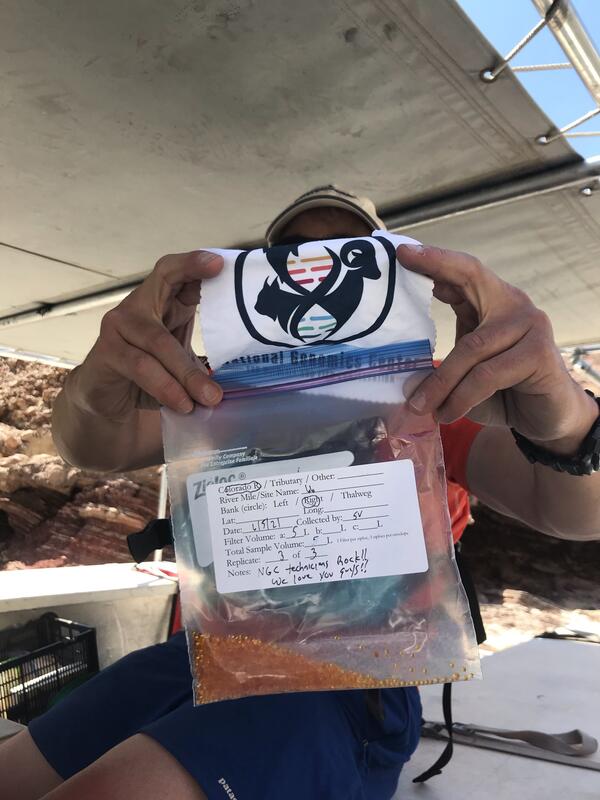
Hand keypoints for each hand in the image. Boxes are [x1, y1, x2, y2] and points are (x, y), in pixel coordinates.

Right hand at [69, 250, 223, 420]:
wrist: (107, 398)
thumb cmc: (149, 372)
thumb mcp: (180, 358)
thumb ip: (204, 353)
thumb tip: (247, 368)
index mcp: (159, 299)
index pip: (174, 271)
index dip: (194, 263)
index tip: (220, 263)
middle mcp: (136, 305)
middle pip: (166, 291)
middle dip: (199, 301)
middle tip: (227, 330)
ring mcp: (117, 326)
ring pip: (158, 342)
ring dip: (187, 374)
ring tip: (210, 397)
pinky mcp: (106, 352)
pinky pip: (141, 366)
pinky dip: (166, 388)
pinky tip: (183, 404)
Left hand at [397, 244, 597, 454]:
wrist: (548, 418)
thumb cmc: (503, 391)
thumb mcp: (467, 372)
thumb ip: (443, 361)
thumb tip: (402, 373)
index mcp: (492, 303)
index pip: (463, 273)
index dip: (434, 260)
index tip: (403, 250)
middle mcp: (513, 305)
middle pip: (472, 277)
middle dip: (435, 266)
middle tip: (401, 258)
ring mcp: (530, 326)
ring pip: (472, 347)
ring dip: (440, 382)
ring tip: (419, 405)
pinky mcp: (539, 354)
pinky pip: (487, 375)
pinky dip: (461, 398)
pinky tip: (447, 414)